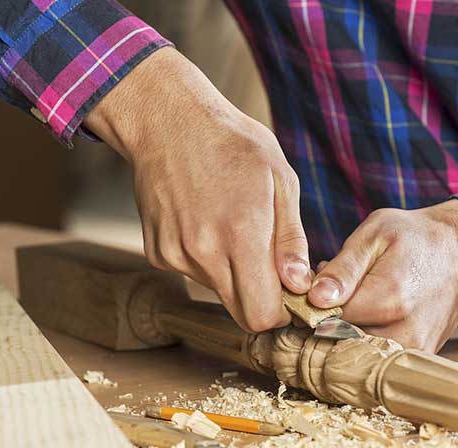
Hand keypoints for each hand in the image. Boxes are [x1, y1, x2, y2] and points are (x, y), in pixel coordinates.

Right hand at [84, 48, 310, 331]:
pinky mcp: (158, 253)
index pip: (261, 315)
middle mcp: (203, 253)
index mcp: (241, 235)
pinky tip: (207, 223)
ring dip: (234, 275)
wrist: (168, 121)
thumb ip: (290, 240)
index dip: (281, 311)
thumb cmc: (234, 144)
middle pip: (241, 313)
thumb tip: (299, 286)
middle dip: (262, 299)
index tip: (290, 292)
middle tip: (270, 266)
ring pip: (219, 292)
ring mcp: (176, 255)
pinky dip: (208, 260)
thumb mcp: (281, 181)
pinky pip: (194, 274)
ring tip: (233, 227)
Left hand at [307, 200, 457, 351]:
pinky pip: (374, 360)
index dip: (313, 307)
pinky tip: (369, 317)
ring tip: (354, 304)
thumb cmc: (415, 239)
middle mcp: (402, 333)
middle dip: (326, 322)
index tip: (315, 290)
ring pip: (354, 355)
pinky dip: (362, 342)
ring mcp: (412, 351)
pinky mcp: (415, 359)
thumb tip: (316, 300)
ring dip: (343, 333)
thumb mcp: (374, 235)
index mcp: (389, 298)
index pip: (326, 320)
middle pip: (338, 342)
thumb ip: (343, 269)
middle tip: (334, 296)